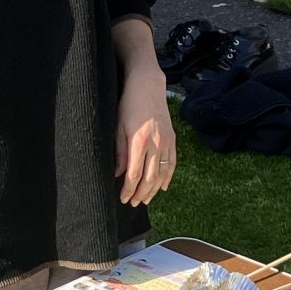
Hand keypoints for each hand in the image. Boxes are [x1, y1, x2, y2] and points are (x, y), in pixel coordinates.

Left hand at [115, 61, 176, 205]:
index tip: (123, 198)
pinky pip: (172, 163)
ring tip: (145, 199)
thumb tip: (118, 174)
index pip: (134, 173)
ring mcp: (166, 141)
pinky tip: (162, 187)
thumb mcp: (118, 127)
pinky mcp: (172, 138)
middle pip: (149, 177)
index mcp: (139, 140)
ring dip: (153, 189)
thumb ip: (119, 152)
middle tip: (133, 203)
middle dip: (141, 193)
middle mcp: (155, 142)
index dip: (128, 189)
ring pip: (162, 172)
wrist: (147, 85)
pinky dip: (167, 177)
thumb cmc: (128, 104)